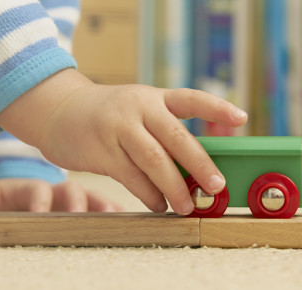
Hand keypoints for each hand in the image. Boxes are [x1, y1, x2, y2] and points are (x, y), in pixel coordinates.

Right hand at [0, 69, 247, 215]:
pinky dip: (148, 194)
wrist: (59, 110)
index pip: (191, 99)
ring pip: (154, 160)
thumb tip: (201, 164)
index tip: (242, 118)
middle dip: (200, 164)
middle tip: (216, 186)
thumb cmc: (108, 115)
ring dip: (174, 187)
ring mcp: (117, 127)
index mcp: (154, 97)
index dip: (217, 109)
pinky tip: (157, 203)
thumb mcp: (138, 108)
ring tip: (186, 206)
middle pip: (176, 136)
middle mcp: (138, 107)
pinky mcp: (100, 150)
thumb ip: (166, 129)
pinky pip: (130, 177)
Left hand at [0, 178, 122, 211]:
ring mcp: (81, 198)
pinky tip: (130, 223)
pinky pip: (110, 209)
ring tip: (112, 220)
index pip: (38, 189)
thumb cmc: (11, 205)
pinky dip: (118, 214)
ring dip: (104, 209)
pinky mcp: (95, 207)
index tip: (38, 214)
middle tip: (80, 218)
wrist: (26, 200)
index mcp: (36, 188)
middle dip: (77, 206)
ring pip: (95, 199)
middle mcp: (61, 190)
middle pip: (72, 192)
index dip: (39, 201)